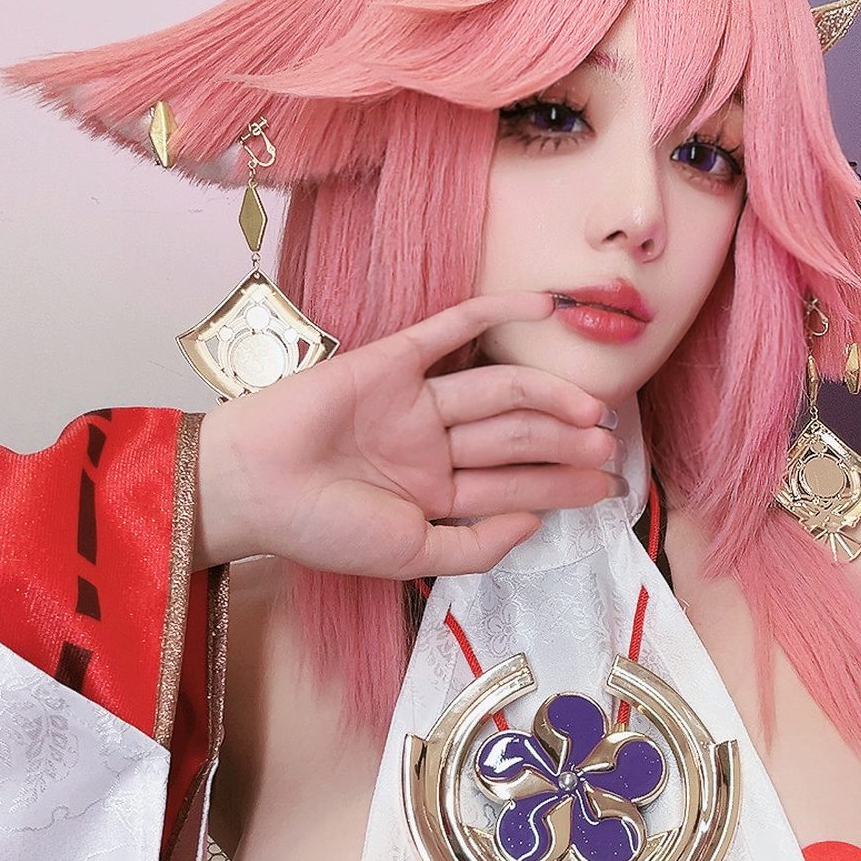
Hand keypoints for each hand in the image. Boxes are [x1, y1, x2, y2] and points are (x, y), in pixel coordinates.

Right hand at [192, 290, 620, 576]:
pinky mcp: (392, 362)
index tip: (609, 489)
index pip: (516, 486)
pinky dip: (496, 312)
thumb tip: (534, 524)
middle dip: (566, 444)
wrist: (251, 490)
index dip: (564, 487)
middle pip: (516, 439)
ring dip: (548, 397)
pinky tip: (544, 303)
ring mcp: (415, 402)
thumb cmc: (320, 530)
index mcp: (435, 494)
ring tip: (593, 412)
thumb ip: (475, 546)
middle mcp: (432, 446)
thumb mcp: (410, 557)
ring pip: (498, 393)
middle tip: (609, 448)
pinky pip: (452, 329)